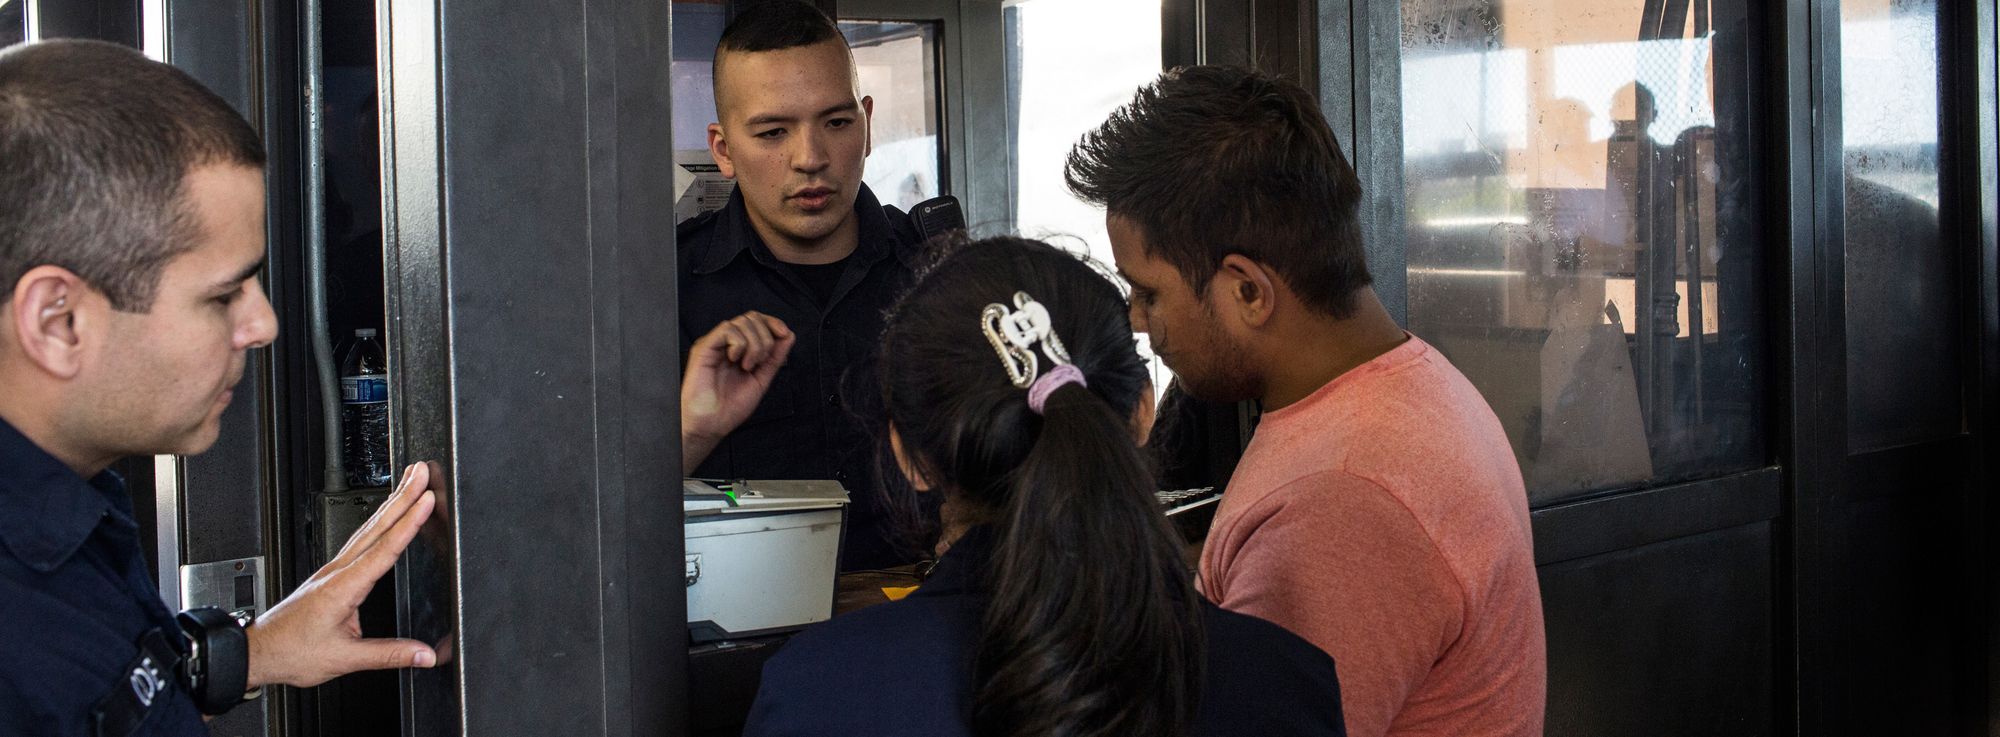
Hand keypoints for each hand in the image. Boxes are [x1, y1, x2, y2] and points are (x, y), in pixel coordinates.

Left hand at [245, 463, 439, 688]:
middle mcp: (337, 571)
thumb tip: (424, 654)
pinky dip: (377, 521)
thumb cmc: (291, 652)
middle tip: (421, 472)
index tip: (426, 500)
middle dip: (402, 496)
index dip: (408, 522)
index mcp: (343, 587)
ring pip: (366, 528)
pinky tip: (385, 516)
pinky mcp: (330, 574)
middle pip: (376, 526)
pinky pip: (359, 539)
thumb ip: (388, 654)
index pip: (384, 548)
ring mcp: (332, 569)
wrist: (258, 652)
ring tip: (409, 482)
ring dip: (390, 502)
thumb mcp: (343, 658)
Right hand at [682, 311, 794, 469]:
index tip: (784, 334)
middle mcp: (727, 344)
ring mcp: (715, 344)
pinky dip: (739, 344)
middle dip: (766, 337)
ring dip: (754, 344)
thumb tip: (788, 336)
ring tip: (747, 366)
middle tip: (760, 362)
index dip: (773, 323)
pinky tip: (736, 360)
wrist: (711, 424)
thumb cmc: (729, 408)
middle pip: (752, 317)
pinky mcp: (704, 347)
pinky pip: (728, 329)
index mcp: (739, 350)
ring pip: (743, 321)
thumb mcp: (762, 379)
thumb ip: (775, 357)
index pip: (758, 322)